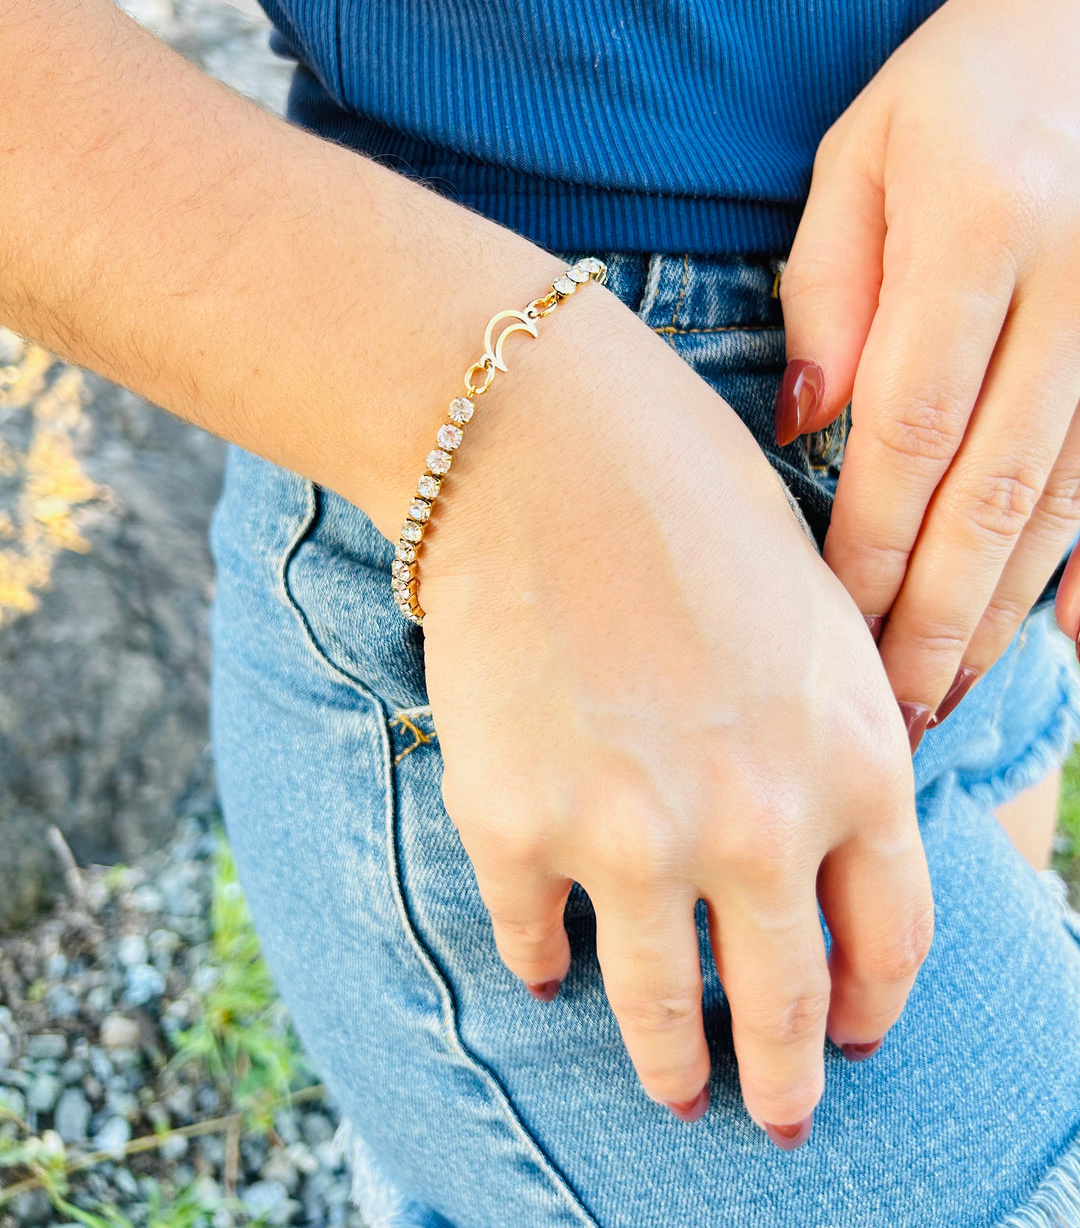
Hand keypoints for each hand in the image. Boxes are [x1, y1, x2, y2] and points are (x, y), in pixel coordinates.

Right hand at [418, 281, 931, 1143]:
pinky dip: (542, 960)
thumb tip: (824, 847)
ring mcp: (629, 836)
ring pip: (658, 1012)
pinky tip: (546, 965)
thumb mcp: (820, 618)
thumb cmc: (693, 500)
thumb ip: (838, 743)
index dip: (875, 1009)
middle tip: (775, 1112)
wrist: (542, 440)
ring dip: (669, 1065)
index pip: (893, 944)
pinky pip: (533, 940)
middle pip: (785, 1009)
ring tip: (672, 1086)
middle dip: (783, 1078)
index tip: (856, 1039)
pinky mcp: (514, 824)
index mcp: (856, 763)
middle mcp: (755, 824)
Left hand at [775, 0, 1079, 745]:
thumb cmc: (958, 87)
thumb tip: (810, 430)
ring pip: (1067, 500)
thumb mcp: (859, 156)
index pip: (912, 423)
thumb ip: (827, 292)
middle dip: (935, 613)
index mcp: (981, 229)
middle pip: (995, 486)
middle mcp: (1076, 285)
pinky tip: (1066, 640)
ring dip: (1004, 611)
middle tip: (888, 715)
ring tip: (948, 697)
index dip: (871, 540)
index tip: (829, 629)